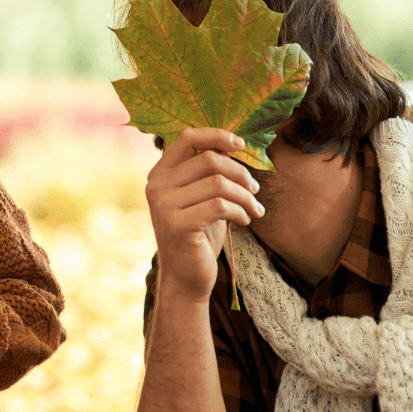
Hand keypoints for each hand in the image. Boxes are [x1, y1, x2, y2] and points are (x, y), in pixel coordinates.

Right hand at [145, 128, 263, 304]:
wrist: (186, 277)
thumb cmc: (198, 235)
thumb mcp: (200, 198)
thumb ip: (207, 173)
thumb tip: (233, 145)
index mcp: (160, 174)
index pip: (187, 137)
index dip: (217, 135)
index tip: (241, 144)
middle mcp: (157, 186)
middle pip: (209, 159)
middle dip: (241, 172)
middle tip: (255, 189)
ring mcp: (164, 205)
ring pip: (218, 183)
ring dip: (245, 196)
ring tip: (255, 209)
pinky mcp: (177, 224)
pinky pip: (220, 205)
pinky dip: (240, 211)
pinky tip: (245, 220)